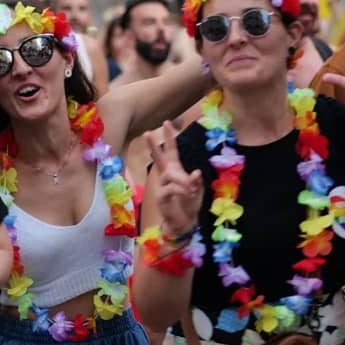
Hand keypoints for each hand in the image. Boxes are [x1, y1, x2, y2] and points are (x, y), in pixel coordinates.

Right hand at [146, 121, 204, 237]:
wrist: (185, 222)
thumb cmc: (190, 203)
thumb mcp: (197, 190)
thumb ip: (196, 181)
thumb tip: (195, 172)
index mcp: (176, 170)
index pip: (172, 151)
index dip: (169, 138)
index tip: (166, 123)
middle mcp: (167, 176)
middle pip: (159, 158)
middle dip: (153, 146)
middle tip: (146, 132)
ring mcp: (162, 186)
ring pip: (171, 176)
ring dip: (183, 182)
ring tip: (191, 191)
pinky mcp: (161, 197)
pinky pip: (170, 189)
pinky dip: (181, 190)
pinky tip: (187, 194)